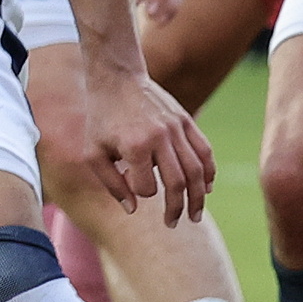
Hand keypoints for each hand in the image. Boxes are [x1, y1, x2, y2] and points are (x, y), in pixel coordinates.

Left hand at [78, 60, 215, 224]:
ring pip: (197, 170)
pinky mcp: (185, 120)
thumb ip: (112, 183)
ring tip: (194, 215)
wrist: (117, 78)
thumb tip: (133, 210)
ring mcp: (176, 128)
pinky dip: (209, 172)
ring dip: (199, 197)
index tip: (134, 188)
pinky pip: (204, 151)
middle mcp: (160, 137)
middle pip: (178, 184)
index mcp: (135, 147)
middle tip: (173, 223)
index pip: (147, 188)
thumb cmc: (101, 118)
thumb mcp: (93, 152)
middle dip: (177, 209)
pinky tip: (207, 188)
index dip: (141, 194)